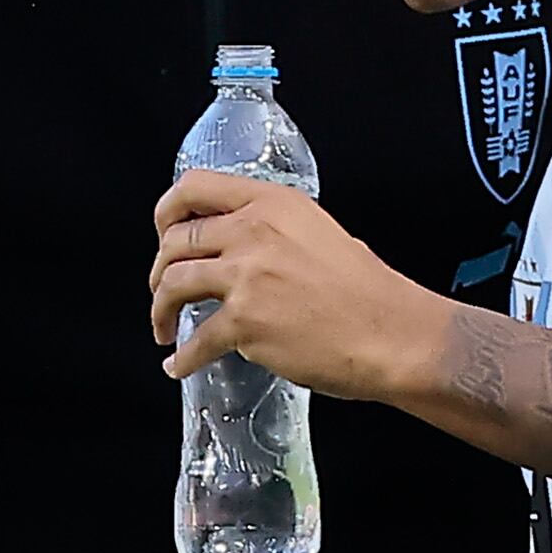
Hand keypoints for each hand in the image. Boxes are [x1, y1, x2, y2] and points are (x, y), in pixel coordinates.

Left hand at [148, 172, 443, 400]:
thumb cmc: (366, 291)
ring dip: (160, 310)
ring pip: (174, 284)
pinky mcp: (246, 322)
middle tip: (163, 291)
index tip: (164, 233)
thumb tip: (240, 246)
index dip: (167, 212)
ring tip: (165, 327)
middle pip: (176, 240)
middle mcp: (253, 230)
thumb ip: (273, 230)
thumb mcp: (318, 232)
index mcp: (271, 202)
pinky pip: (197, 341)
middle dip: (159, 271)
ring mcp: (246, 276)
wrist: (392, 333)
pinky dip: (182, 357)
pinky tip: (180, 365)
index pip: (194, 187)